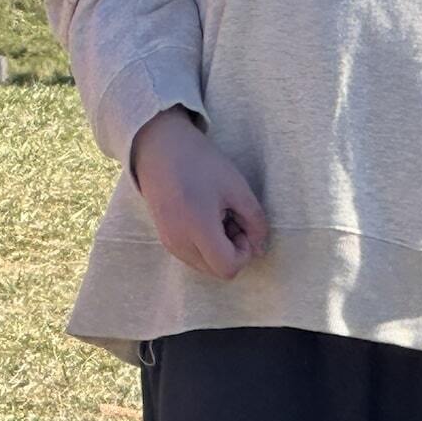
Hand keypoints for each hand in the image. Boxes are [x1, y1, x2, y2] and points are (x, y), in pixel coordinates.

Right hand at [131, 108, 269, 280]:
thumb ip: (255, 221)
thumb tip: (261, 250)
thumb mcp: (238, 189)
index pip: (227, 268)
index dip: (244, 252)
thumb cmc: (203, 164)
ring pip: (204, 265)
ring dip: (219, 247)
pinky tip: (206, 215)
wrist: (160, 150)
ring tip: (220, 213)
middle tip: (233, 217)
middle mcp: (178, 244)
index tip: (244, 225)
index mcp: (197, 230)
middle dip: (232, 250)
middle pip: (216, 271)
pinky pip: (192, 255)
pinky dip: (205, 243)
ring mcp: (168, 243)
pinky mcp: (164, 238)